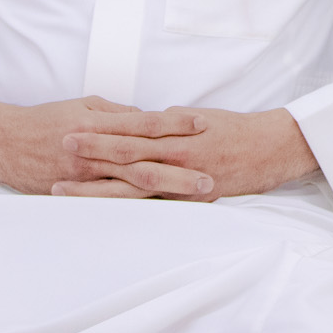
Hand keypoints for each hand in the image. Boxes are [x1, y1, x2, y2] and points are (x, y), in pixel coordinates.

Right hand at [0, 87, 208, 195]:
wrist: (0, 140)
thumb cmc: (46, 119)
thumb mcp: (84, 106)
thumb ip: (118, 114)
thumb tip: (150, 118)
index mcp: (100, 125)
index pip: (145, 124)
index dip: (175, 124)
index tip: (205, 125)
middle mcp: (95, 151)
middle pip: (144, 160)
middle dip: (180, 171)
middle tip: (212, 179)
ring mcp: (84, 175)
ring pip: (131, 187)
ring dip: (165, 194)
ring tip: (193, 200)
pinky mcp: (73, 194)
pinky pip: (108, 203)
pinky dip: (134, 209)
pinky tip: (157, 216)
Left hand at [56, 107, 318, 199]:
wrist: (275, 147)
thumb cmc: (237, 129)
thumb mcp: (200, 117)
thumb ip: (168, 122)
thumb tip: (141, 121)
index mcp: (177, 131)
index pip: (131, 130)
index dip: (100, 131)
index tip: (70, 128)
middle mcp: (177, 155)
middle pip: (127, 155)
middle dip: (91, 155)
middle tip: (58, 152)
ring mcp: (185, 179)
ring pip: (134, 184)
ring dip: (97, 188)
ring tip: (64, 190)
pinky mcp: (195, 198)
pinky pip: (156, 204)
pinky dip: (128, 209)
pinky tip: (102, 215)